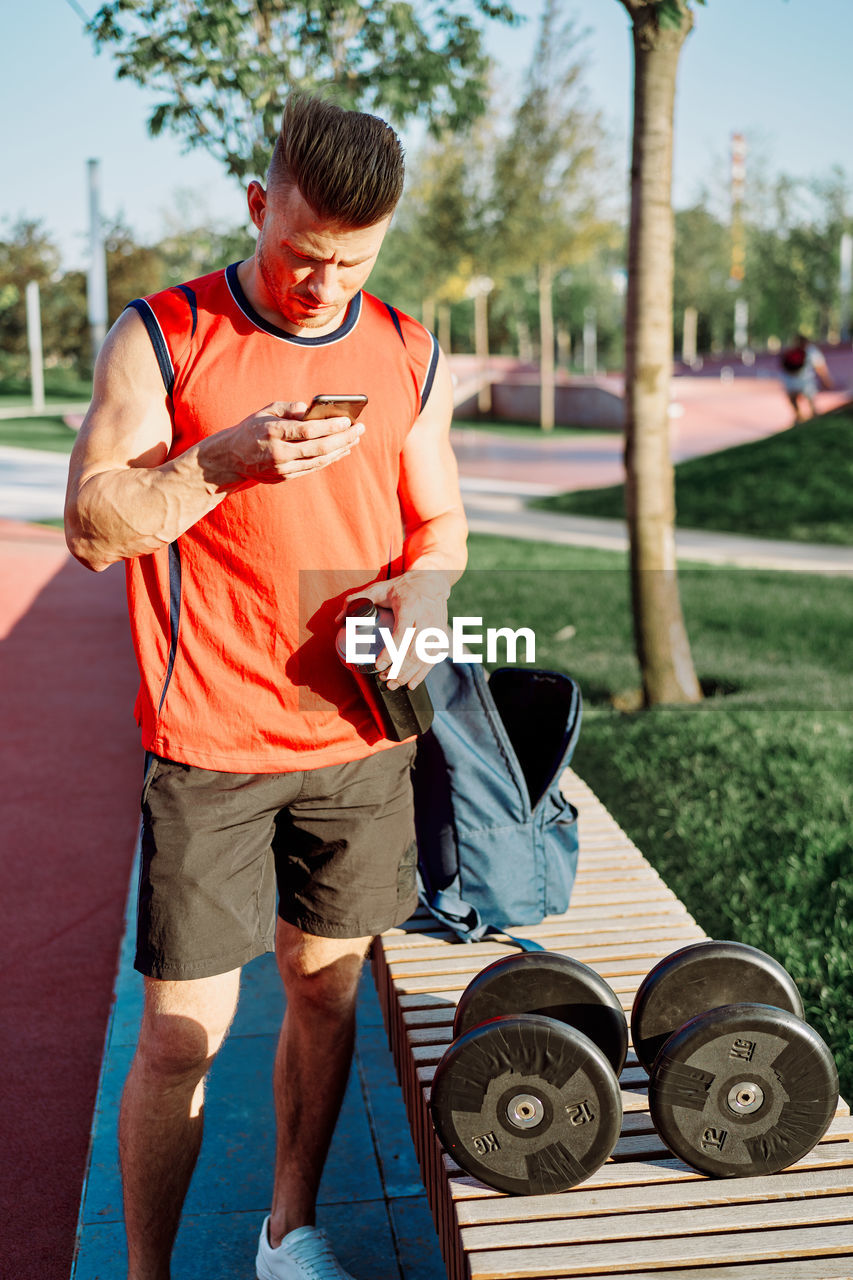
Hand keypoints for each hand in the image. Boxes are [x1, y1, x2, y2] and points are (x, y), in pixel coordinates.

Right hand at [203, 400, 363, 487]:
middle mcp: (278, 453)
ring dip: (340, 450)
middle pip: (318, 448)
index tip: (347, 420)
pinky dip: (329, 459)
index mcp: (272, 432)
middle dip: (342, 438)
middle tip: (359, 429)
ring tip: (355, 439)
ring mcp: (281, 468)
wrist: (230, 458)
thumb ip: (289, 408)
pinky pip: (312, 468)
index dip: (330, 426)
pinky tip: (341, 451)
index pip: (307, 431)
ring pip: (318, 461)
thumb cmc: (251, 429)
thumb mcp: (266, 411)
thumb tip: (313, 409)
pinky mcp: (284, 477)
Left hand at [341, 570, 451, 689]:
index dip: (391, 652)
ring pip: (424, 657)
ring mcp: (435, 628)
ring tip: (393, 684)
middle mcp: (425, 618)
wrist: (431, 581)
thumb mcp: (379, 589)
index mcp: (409, 606)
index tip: (378, 665)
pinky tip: (411, 684)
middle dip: (398, 669)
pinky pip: (433, 658)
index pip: (402, 633)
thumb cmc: (402, 587)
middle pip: (414, 650)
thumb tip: (339, 619)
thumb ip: (356, 600)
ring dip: (408, 674)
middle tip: (383, 679)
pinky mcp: (440, 634)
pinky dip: (422, 673)